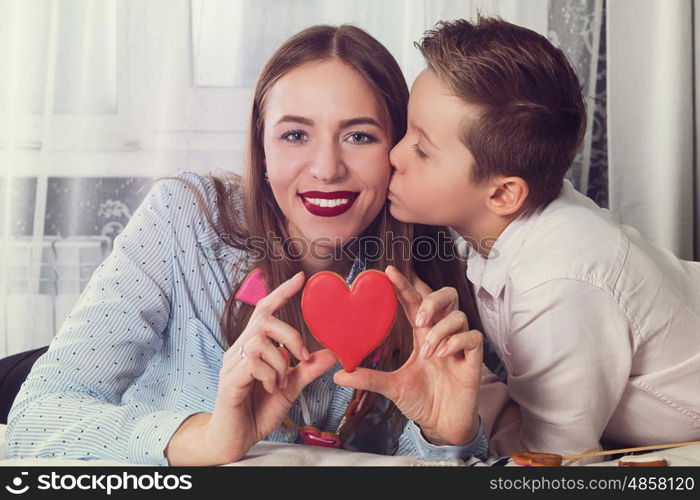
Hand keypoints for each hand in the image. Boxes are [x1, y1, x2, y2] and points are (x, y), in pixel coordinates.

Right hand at [166, 272, 336, 464]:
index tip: (301, 278)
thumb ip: (308, 369)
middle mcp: (239, 349)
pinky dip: (270, 376)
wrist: (235, 439)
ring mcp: (232, 364)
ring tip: (281, 382)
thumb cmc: (258, 409)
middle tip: (302, 354)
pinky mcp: (229, 381)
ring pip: (259, 342)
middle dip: (290, 333)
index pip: (265, 310)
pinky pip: (252, 364)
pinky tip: (271, 389)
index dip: (281, 293)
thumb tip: (332, 353)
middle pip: (264, 320)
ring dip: (280, 362)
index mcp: (253, 346)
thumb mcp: (290, 387)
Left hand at [334, 265, 481, 445]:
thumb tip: (338, 374)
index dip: (404, 285)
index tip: (389, 271)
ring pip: (459, 316)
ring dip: (440, 330)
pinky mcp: (473, 360)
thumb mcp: (392, 387)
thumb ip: (368, 378)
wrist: (442, 425)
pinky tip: (444, 355)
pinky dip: (456, 342)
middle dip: (433, 300)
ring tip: (428, 352)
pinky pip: (472, 337)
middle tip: (419, 319)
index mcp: (423, 335)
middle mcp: (442, 335)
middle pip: (447, 296)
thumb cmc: (422, 401)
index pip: (415, 302)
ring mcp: (459, 346)